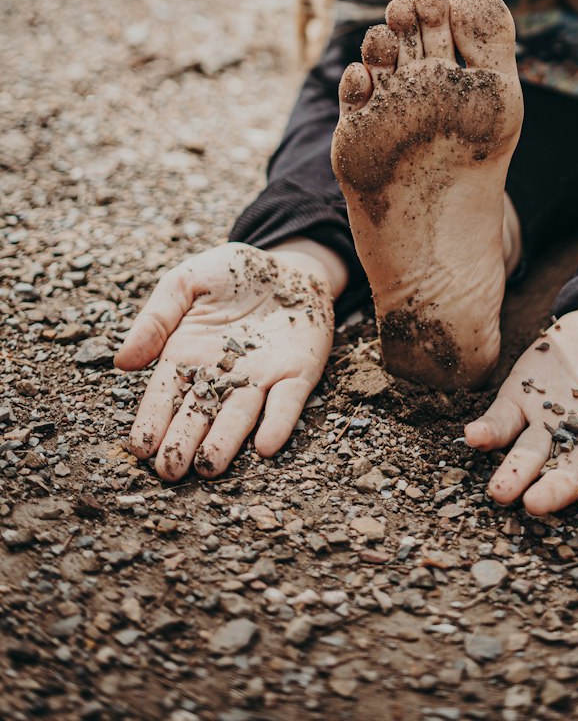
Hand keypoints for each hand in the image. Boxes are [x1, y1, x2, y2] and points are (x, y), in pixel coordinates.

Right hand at [114, 241, 341, 480]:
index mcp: (187, 355)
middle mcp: (222, 375)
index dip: (152, 420)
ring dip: (226, 442)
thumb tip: (122, 361)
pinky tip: (267, 445)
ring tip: (209, 466)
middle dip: (183, 443)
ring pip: (240, 415)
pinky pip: (287, 401)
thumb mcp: (186, 281)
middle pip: (199, 413)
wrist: (287, 264)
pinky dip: (278, 423)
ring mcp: (261, 377)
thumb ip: (156, 318)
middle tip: (170, 470)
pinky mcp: (297, 373)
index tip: (141, 446)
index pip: (165, 395)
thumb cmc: (230, 273)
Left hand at [465, 300, 577, 518]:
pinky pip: (502, 419)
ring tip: (499, 491)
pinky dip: (488, 431)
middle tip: (535, 504)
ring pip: (528, 455)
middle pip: (564, 474)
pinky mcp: (521, 397)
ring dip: (513, 474)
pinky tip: (474, 437)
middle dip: (550, 492)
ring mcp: (547, 422)